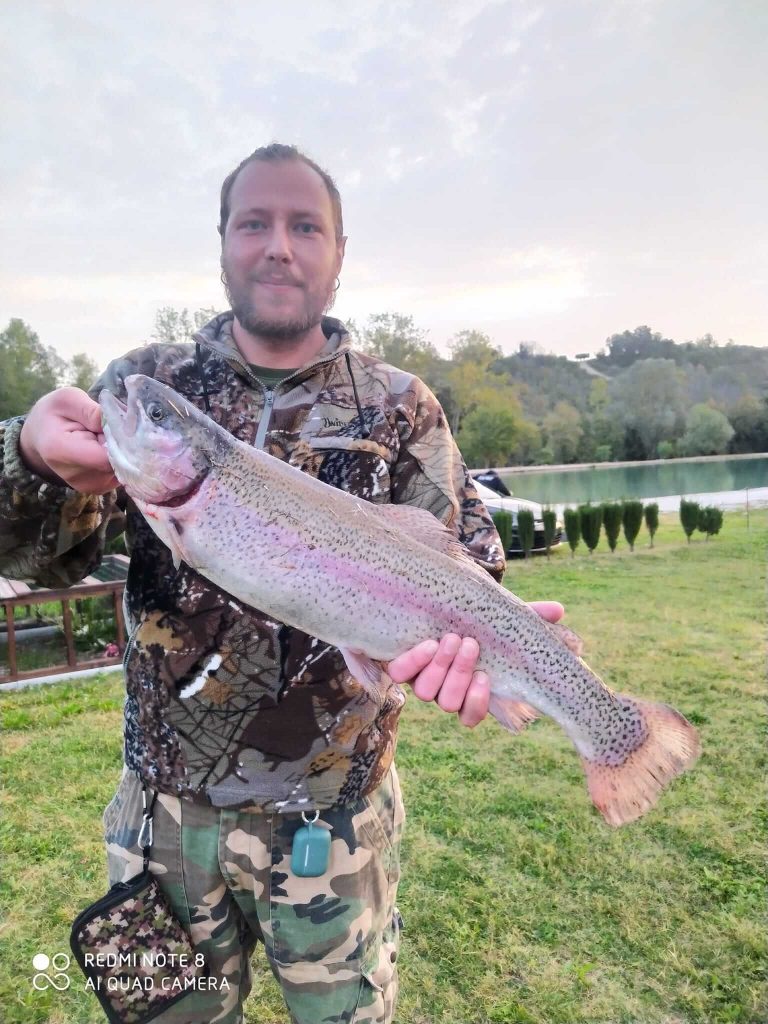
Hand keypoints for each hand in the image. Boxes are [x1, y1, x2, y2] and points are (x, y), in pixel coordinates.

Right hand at [19, 388, 117, 493]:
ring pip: (120, 469)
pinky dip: (117, 460)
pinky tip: (103, 449)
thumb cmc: (54, 413)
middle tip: (108, 427)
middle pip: (115, 463)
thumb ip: (90, 410)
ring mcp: (86, 485)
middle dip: (121, 444)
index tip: (119, 424)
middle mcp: (72, 474)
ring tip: (101, 438)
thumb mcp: (67, 399)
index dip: (120, 441)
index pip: (104, 457)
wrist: (40, 436)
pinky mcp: (97, 489)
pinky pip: (119, 474)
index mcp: (60, 450)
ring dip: (119, 452)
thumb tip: (117, 424)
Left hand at [387, 601, 564, 727]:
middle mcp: (442, 689)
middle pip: (448, 702)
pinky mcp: (399, 664)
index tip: (486, 678)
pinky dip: (414, 660)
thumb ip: (529, 615)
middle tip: (469, 644)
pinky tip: (428, 643)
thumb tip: (560, 610)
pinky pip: (399, 672)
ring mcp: (420, 677)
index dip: (477, 703)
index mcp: (467, 687)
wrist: (427, 604)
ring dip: (440, 667)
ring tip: (450, 639)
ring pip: (426, 691)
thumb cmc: (472, 617)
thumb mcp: (501, 617)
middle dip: (459, 674)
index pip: (471, 714)